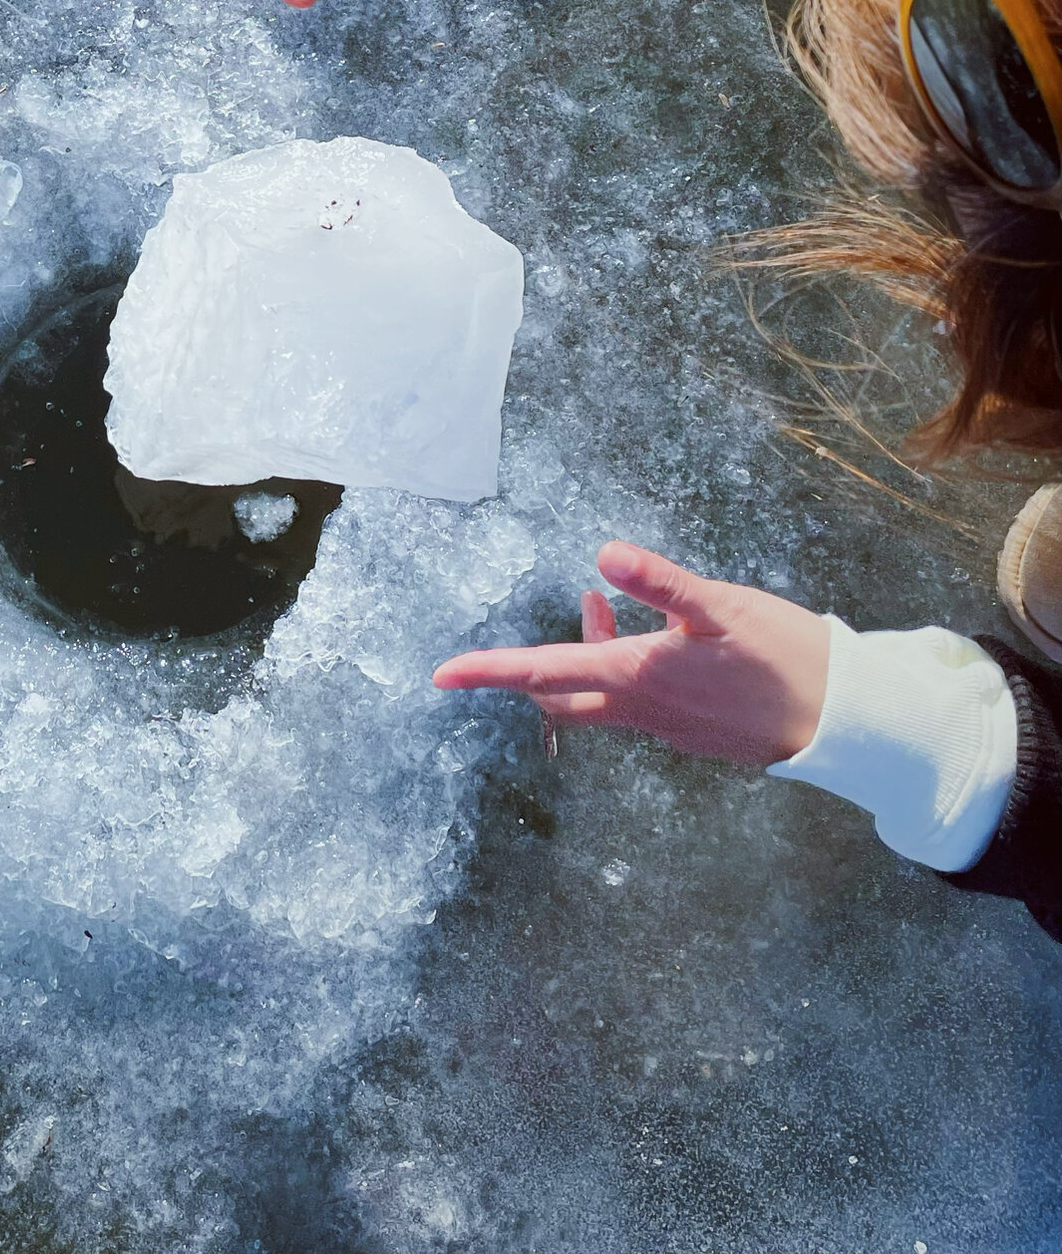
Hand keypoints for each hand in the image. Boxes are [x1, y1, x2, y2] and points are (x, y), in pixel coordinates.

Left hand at [431, 542, 830, 764]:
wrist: (846, 722)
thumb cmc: (784, 658)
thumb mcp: (720, 607)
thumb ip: (659, 582)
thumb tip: (603, 556)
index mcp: (635, 678)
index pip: (542, 672)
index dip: (489, 671)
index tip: (441, 676)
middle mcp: (640, 711)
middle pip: (560, 695)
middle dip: (530, 667)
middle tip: (523, 637)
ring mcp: (666, 727)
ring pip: (599, 698)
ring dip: (586, 656)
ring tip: (600, 605)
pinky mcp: (692, 731)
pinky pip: (637, 705)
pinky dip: (624, 670)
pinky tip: (655, 642)